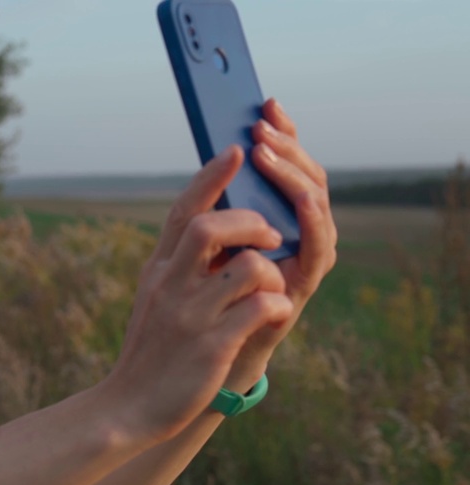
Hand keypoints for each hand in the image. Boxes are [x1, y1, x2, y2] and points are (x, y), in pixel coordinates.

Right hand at [108, 145, 294, 440]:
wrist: (128, 407)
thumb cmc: (151, 351)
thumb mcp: (156, 299)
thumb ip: (180, 265)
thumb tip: (215, 226)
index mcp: (159, 271)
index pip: (184, 211)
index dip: (211, 176)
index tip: (235, 149)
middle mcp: (171, 287)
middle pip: (213, 227)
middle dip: (253, 222)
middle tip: (270, 237)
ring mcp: (190, 316)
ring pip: (248, 269)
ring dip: (271, 275)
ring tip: (269, 292)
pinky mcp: (211, 347)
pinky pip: (261, 309)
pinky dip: (277, 307)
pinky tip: (273, 318)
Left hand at [223, 98, 338, 386]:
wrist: (193, 355)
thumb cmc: (195, 294)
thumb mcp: (195, 239)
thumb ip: (208, 202)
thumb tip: (211, 151)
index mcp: (268, 213)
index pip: (282, 163)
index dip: (281, 131)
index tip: (264, 102)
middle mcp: (292, 230)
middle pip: (304, 174)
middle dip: (287, 145)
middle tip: (265, 124)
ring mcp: (301, 255)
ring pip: (314, 202)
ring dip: (293, 175)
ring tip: (270, 152)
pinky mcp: (302, 285)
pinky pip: (318, 247)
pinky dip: (313, 220)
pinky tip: (303, 201)